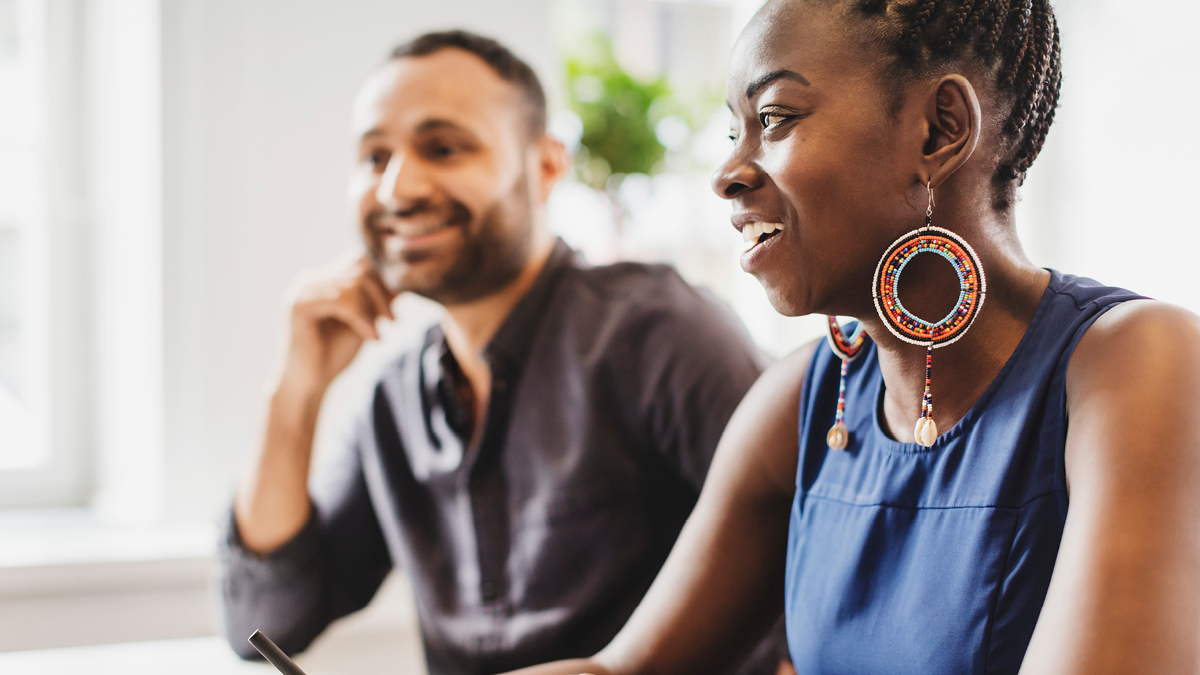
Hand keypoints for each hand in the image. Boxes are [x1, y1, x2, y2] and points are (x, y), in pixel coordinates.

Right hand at [280, 255, 395, 391]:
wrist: (309, 384)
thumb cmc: (334, 355)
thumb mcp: (363, 322)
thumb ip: (376, 301)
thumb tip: (403, 283)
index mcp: (324, 280)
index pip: (358, 261)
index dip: (382, 278)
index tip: (396, 302)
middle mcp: (312, 280)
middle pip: (359, 268)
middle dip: (381, 293)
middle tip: (392, 321)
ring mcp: (304, 291)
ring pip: (353, 283)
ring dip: (374, 308)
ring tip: (380, 333)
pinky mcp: (300, 306)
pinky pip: (341, 300)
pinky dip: (362, 318)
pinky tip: (371, 337)